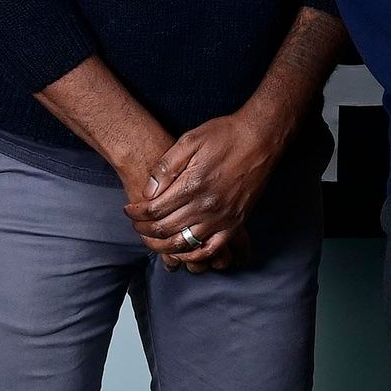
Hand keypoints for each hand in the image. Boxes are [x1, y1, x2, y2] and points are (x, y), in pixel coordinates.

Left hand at [124, 107, 289, 271]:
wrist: (261, 138)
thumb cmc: (225, 135)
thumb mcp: (190, 140)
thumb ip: (166, 167)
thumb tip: (148, 192)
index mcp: (193, 184)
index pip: (154, 210)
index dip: (136, 213)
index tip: (130, 210)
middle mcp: (207, 206)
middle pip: (165, 230)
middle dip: (144, 230)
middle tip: (136, 224)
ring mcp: (222, 218)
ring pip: (183, 244)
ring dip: (162, 245)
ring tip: (151, 238)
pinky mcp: (235, 223)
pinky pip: (210, 250)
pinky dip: (192, 255)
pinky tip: (181, 250)